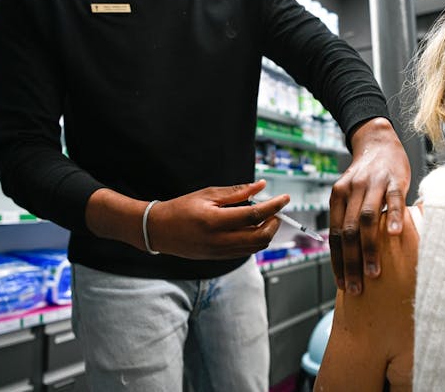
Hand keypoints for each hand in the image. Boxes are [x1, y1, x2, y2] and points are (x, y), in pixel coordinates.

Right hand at [146, 180, 288, 258]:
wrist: (159, 230)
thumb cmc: (181, 208)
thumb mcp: (207, 194)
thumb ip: (236, 192)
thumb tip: (260, 186)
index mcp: (215, 221)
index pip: (254, 215)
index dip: (274, 206)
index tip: (285, 198)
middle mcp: (219, 240)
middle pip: (260, 237)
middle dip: (274, 223)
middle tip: (275, 211)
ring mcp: (219, 252)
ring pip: (255, 247)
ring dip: (266, 233)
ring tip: (264, 218)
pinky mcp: (219, 258)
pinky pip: (245, 252)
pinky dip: (255, 240)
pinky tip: (251, 228)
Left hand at [329, 117, 409, 294]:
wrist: (379, 140)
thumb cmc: (366, 174)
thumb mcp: (350, 192)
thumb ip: (348, 216)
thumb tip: (348, 254)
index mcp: (337, 196)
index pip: (334, 234)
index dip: (337, 261)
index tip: (342, 284)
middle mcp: (351, 190)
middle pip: (348, 231)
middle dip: (350, 263)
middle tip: (355, 288)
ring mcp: (373, 184)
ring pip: (367, 219)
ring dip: (369, 248)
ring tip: (374, 273)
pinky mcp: (394, 179)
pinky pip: (393, 200)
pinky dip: (394, 217)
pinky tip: (395, 235)